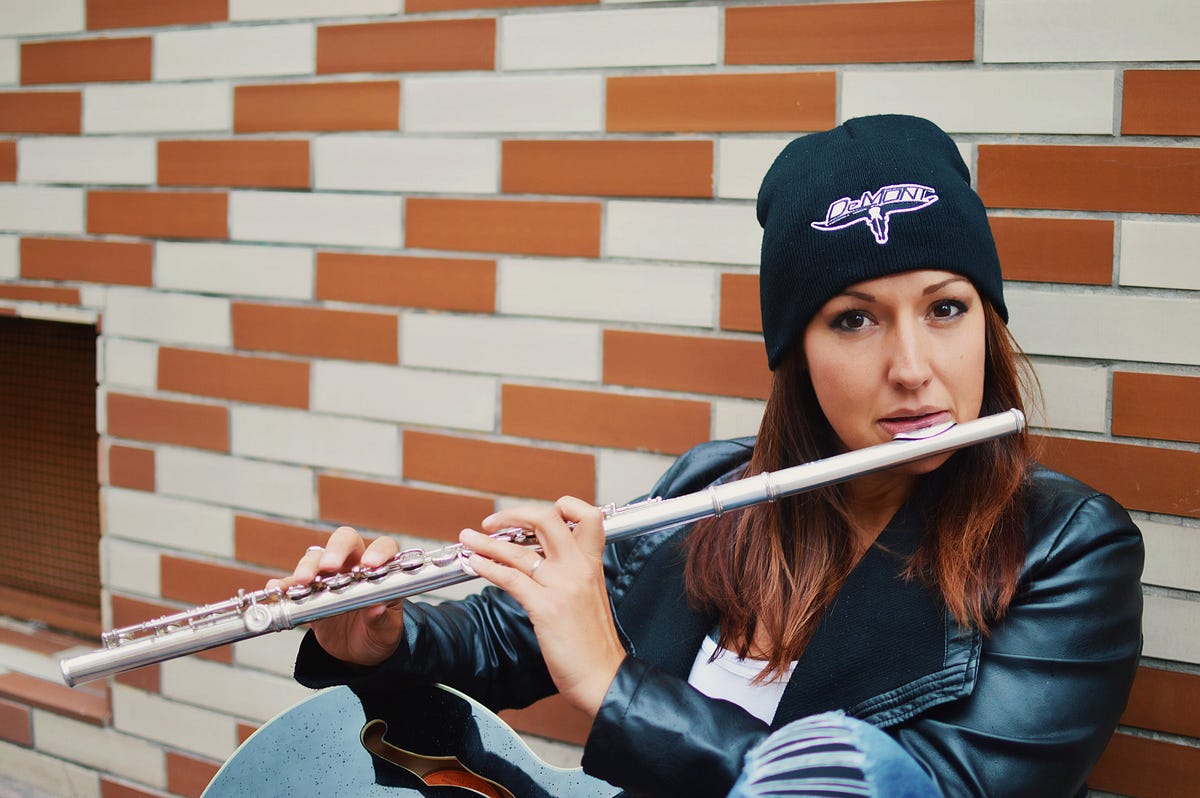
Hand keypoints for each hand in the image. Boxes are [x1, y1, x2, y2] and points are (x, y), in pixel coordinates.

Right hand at [266, 526, 405, 667]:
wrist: (356, 653)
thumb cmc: (377, 634)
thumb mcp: (385, 631)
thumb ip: (382, 619)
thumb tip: (378, 608)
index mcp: (379, 571)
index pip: (383, 547)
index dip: (378, 551)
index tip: (370, 564)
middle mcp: (353, 567)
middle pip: (345, 541)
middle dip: (335, 549)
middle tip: (329, 565)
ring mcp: (328, 578)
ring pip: (316, 558)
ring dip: (307, 566)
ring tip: (303, 581)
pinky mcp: (308, 594)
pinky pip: (292, 584)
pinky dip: (284, 585)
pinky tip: (276, 589)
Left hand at [459, 497, 625, 718]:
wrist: (603, 677)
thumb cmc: (595, 644)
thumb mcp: (590, 597)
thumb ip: (573, 575)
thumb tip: (543, 562)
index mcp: (593, 563)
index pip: (586, 515)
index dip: (562, 507)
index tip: (535, 516)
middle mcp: (579, 568)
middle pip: (546, 519)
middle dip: (513, 514)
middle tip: (493, 522)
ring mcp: (562, 586)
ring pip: (519, 549)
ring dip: (486, 541)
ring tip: (468, 539)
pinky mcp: (546, 608)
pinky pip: (510, 578)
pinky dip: (488, 567)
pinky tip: (475, 564)